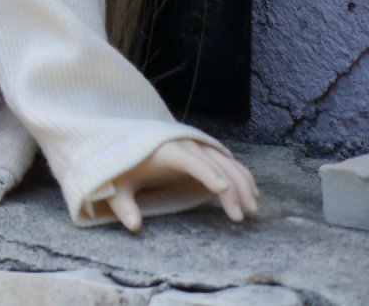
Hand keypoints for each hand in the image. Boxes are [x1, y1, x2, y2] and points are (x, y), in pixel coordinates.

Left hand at [97, 138, 260, 230]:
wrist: (123, 143)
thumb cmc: (121, 168)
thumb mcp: (116, 186)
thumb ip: (123, 205)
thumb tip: (133, 226)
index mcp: (164, 150)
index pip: (189, 160)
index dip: (206, 172)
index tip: (223, 189)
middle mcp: (184, 144)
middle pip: (214, 164)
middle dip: (232, 188)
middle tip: (242, 216)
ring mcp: (195, 145)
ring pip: (226, 161)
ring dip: (242, 183)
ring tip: (252, 209)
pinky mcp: (202, 150)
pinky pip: (226, 159)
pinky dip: (240, 173)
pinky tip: (252, 191)